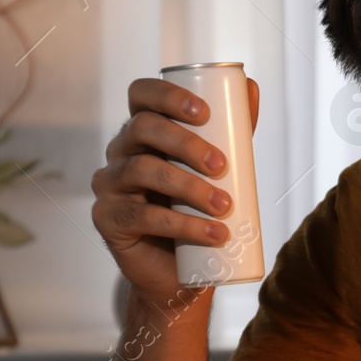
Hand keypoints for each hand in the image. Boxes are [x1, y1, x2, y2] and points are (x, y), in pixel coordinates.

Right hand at [91, 76, 260, 304]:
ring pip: (142, 170)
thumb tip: (252, 88)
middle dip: (186, 143)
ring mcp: (109, 185)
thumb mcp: (219, 169)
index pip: (141, 95)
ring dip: (190, 187)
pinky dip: (183, 225)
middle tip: (221, 166)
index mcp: (143, 132)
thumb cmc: (196, 212)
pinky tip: (213, 233)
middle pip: (143, 128)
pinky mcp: (107, 219)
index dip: (168, 96)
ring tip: (224, 206)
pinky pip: (141, 216)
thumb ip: (233, 131)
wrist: (179, 272)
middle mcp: (120, 152)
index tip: (205, 113)